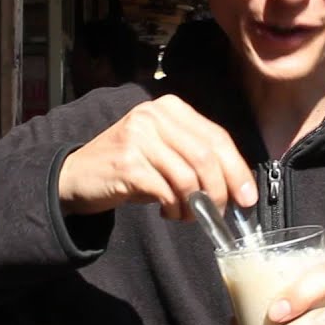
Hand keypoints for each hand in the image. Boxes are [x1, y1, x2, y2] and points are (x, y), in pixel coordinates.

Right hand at [56, 95, 257, 219]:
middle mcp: (154, 115)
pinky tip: (168, 212)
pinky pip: (166, 191)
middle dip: (219, 191)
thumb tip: (236, 187)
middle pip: (206, 156)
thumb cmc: (129, 166)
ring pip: (189, 176)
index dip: (237, 169)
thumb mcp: (164, 151)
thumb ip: (195, 157)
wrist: (77, 176)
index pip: (217, 137)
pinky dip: (175, 208)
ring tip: (187, 216)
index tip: (247, 197)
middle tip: (218, 214)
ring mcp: (139, 137)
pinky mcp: (127, 162)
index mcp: (170, 108)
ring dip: (195, 206)